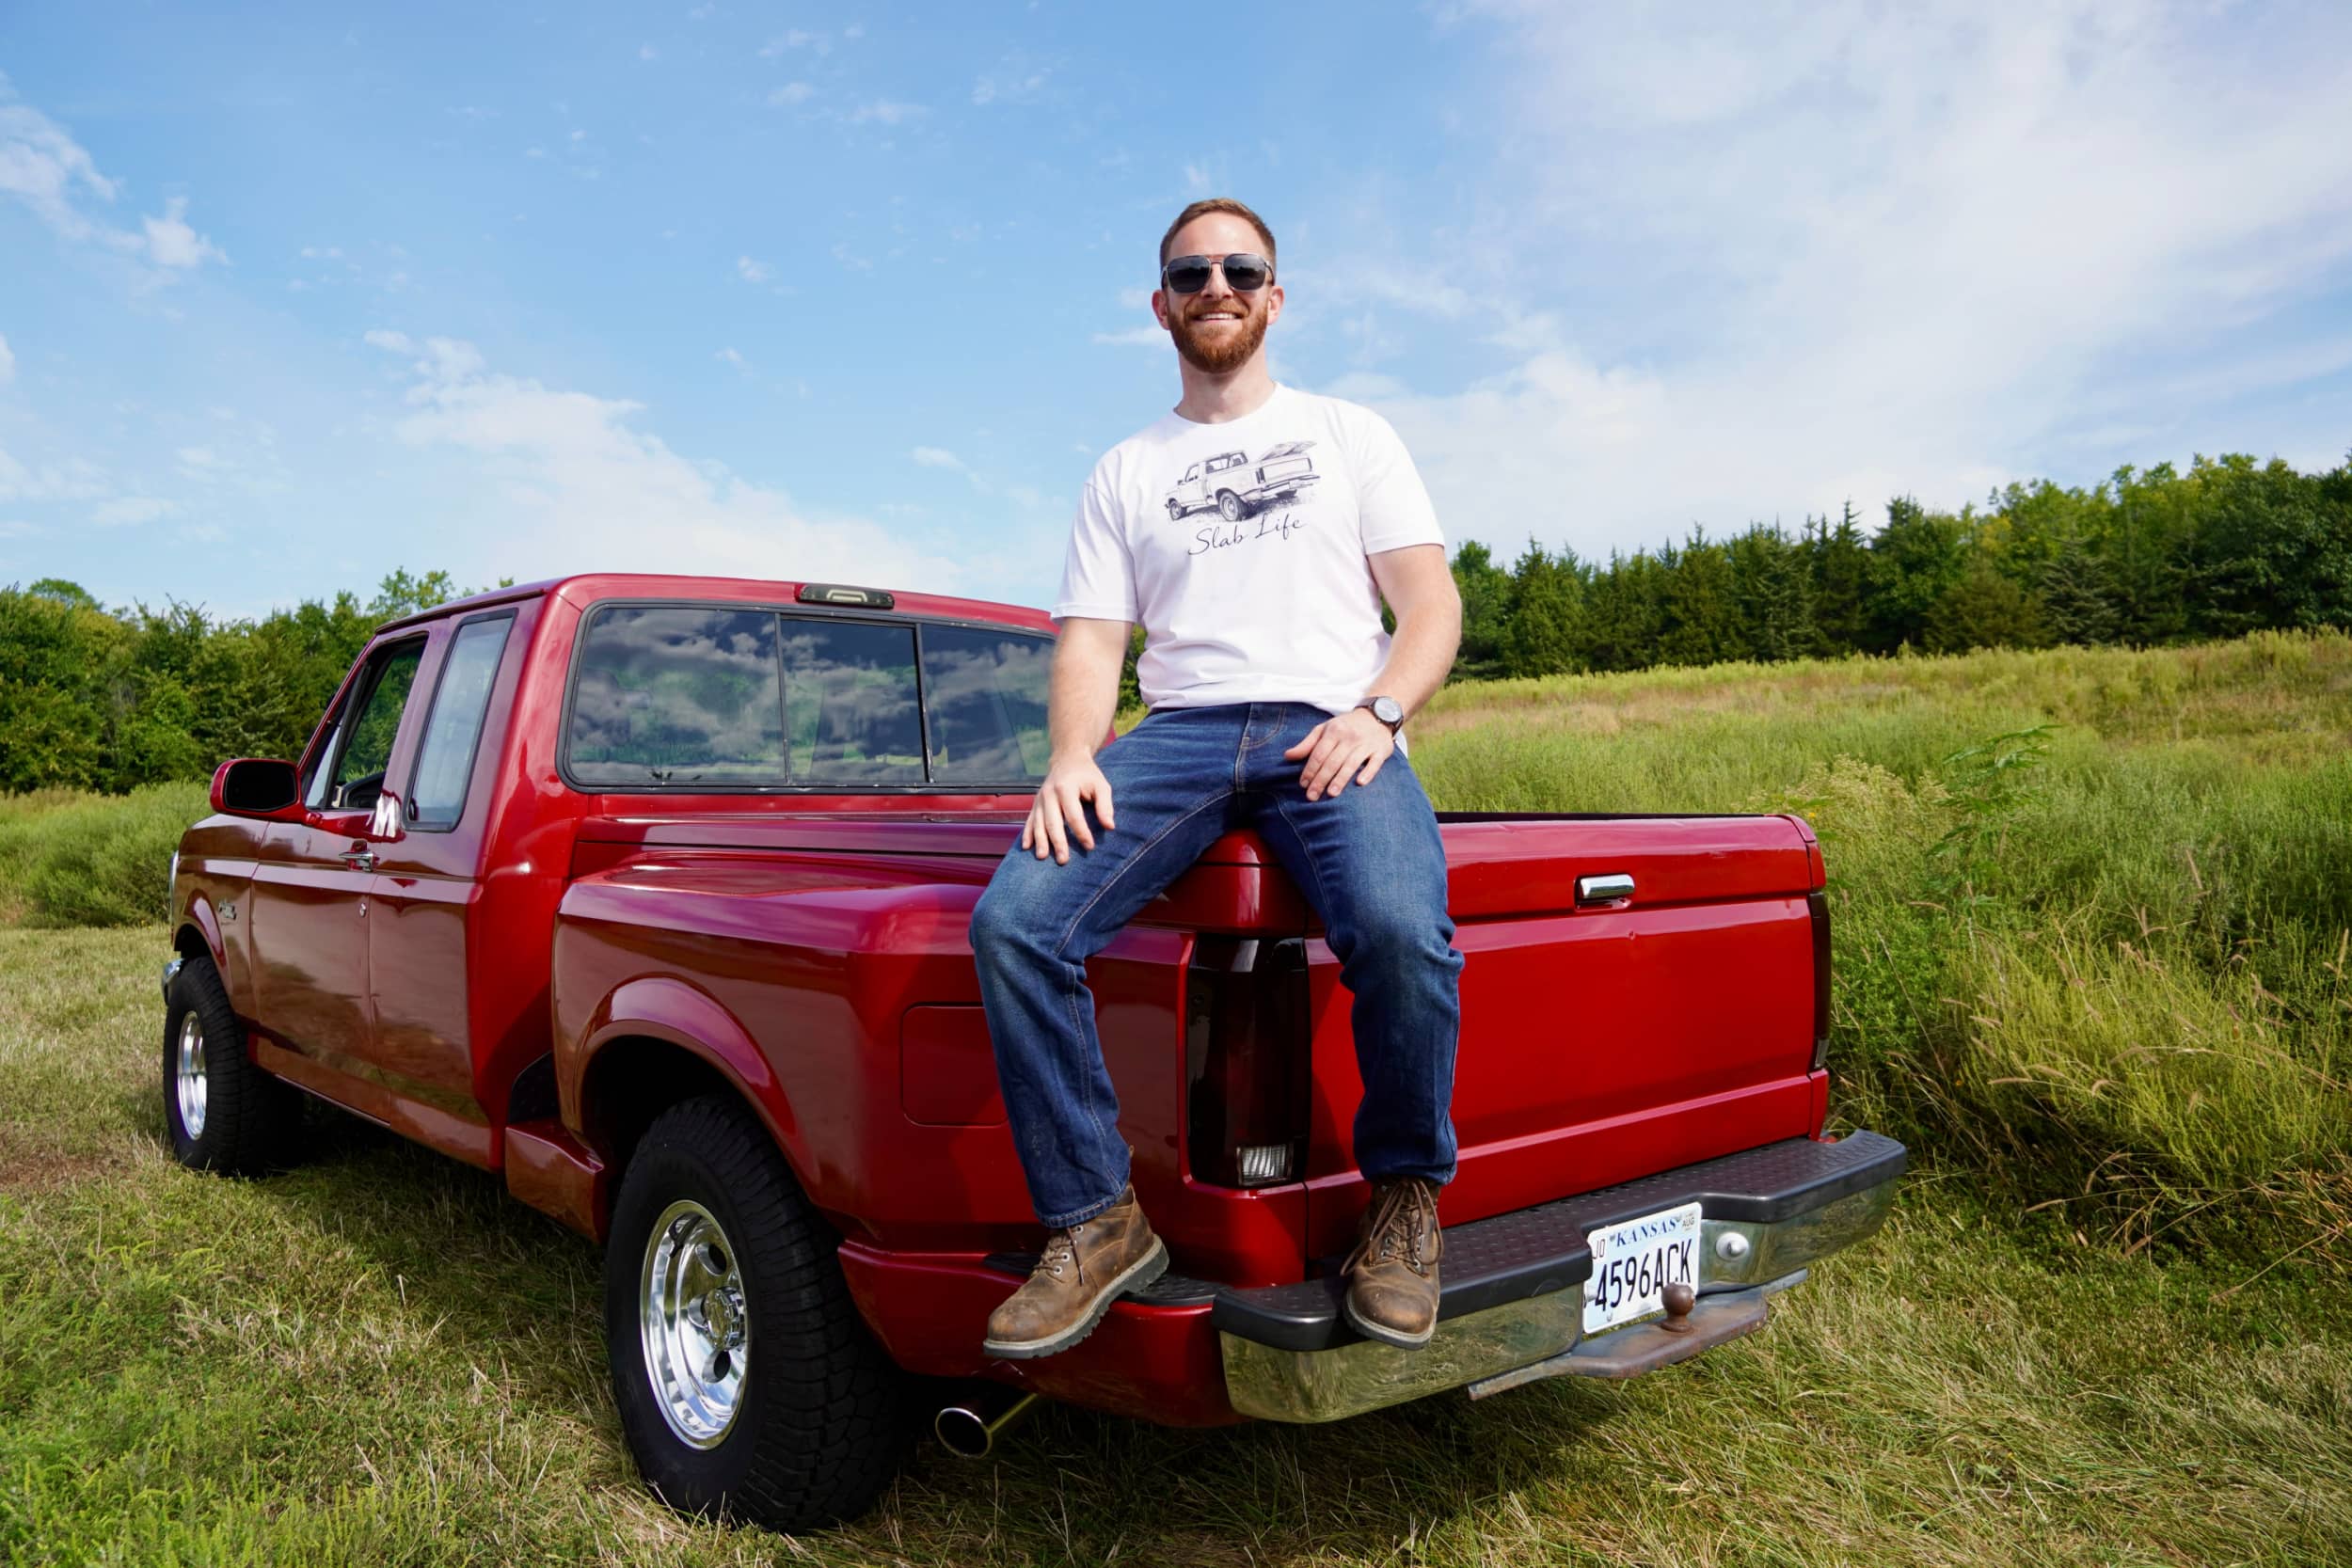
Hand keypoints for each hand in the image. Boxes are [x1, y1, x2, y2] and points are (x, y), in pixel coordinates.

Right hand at [1022, 751, 1116, 863]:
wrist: (1067, 759)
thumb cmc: (1088, 776)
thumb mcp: (1101, 786)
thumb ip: (1105, 806)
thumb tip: (1110, 827)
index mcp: (1066, 788)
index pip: (1074, 815)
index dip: (1082, 832)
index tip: (1090, 846)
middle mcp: (1049, 794)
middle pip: (1052, 822)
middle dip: (1058, 842)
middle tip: (1063, 861)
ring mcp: (1040, 799)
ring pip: (1038, 823)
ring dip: (1040, 841)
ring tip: (1042, 858)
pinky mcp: (1035, 803)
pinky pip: (1029, 820)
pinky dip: (1027, 834)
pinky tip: (1026, 847)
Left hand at [1282, 707, 1396, 800]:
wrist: (1377, 715)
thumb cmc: (1345, 726)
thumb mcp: (1324, 730)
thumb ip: (1307, 744)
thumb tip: (1287, 756)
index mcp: (1334, 731)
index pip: (1319, 754)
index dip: (1310, 770)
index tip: (1303, 784)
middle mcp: (1349, 737)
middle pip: (1333, 761)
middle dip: (1321, 779)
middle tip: (1312, 796)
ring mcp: (1366, 744)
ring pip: (1351, 763)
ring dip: (1341, 779)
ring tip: (1331, 794)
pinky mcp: (1381, 750)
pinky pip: (1375, 763)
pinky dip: (1368, 772)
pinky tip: (1360, 783)